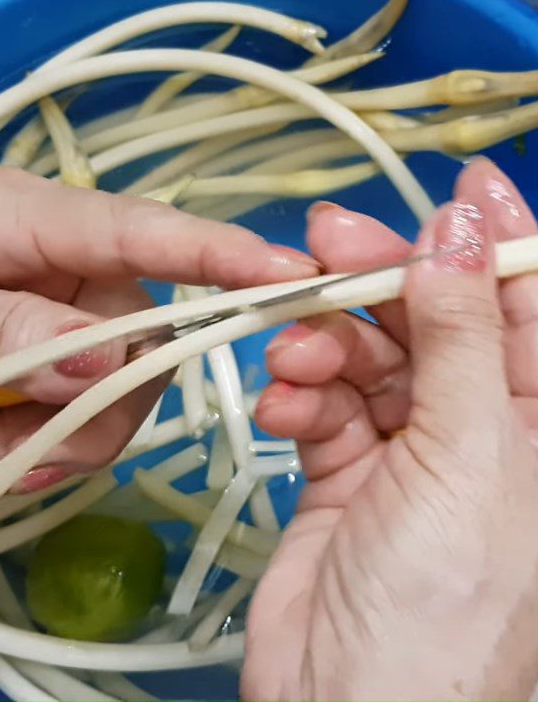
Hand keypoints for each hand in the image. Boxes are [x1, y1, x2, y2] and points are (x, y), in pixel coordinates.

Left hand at [0, 167, 316, 480]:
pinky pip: (65, 427)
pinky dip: (11, 451)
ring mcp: (54, 321)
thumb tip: (107, 364)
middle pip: (135, 349)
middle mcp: (58, 268)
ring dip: (29, 439)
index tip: (293, 279)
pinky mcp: (40, 367)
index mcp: (24, 220)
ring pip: (104, 402)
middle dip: (75, 412)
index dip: (220, 256)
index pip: (141, 233)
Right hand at [243, 158, 537, 699]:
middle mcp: (476, 430)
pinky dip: (297, 400)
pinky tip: (282, 411)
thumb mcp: (467, 458)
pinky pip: (320, 407)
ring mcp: (404, 450)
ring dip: (321, 348)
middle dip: (379, 283)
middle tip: (323, 245)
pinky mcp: (341, 470)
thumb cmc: (441, 608)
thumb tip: (457, 233)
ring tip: (290, 363)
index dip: (500, 241)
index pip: (530, 307)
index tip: (462, 186)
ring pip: (363, 360)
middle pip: (430, 323)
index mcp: (537, 424)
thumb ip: (460, 341)